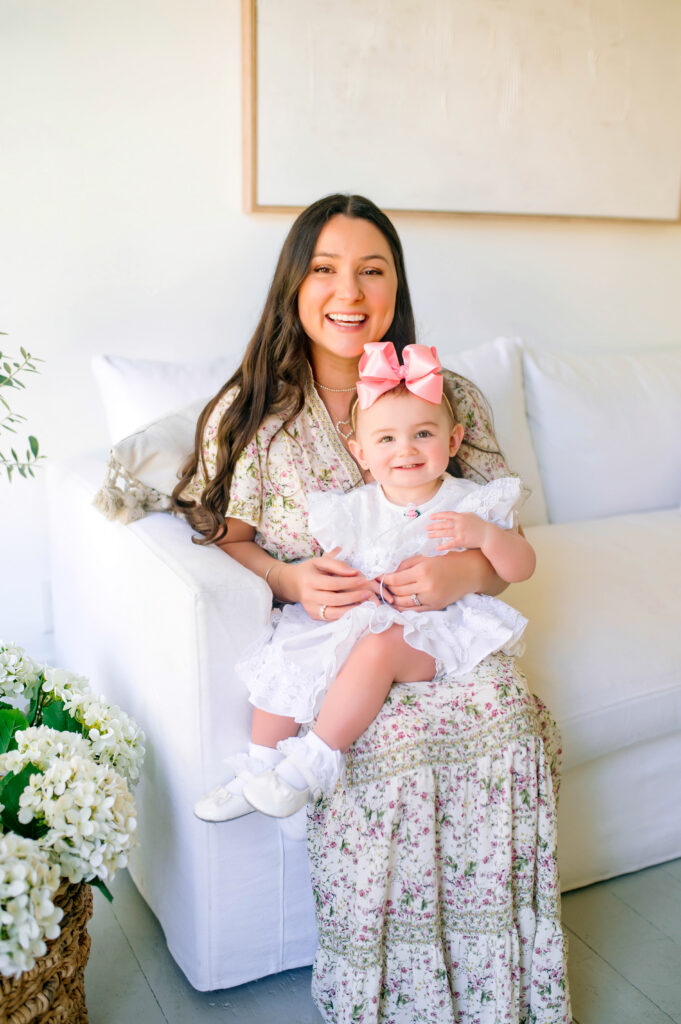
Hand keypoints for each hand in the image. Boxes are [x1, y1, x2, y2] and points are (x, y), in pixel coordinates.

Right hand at [280, 548, 378, 620]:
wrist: (294, 583)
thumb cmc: (310, 570)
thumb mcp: (320, 561)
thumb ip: (337, 564)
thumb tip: (354, 571)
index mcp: (309, 581)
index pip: (332, 583)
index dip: (349, 582)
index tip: (363, 579)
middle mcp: (308, 597)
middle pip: (334, 599)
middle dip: (353, 597)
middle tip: (368, 593)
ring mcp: (310, 608)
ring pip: (334, 612)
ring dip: (351, 609)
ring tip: (365, 604)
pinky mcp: (314, 616)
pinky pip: (332, 617)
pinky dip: (345, 615)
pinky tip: (356, 609)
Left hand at [381, 547, 502, 610]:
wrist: (469, 572)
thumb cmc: (445, 561)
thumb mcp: (425, 558)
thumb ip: (405, 565)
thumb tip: (389, 573)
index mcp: (422, 571)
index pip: (395, 579)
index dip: (384, 579)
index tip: (376, 578)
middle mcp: (426, 586)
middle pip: (398, 592)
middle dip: (386, 590)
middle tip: (379, 587)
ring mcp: (431, 599)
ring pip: (404, 604)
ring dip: (393, 600)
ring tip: (386, 596)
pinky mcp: (435, 606)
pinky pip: (414, 610)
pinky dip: (403, 608)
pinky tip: (397, 604)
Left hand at [426, 511, 488, 551]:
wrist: (487, 534)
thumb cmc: (480, 525)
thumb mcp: (470, 516)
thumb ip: (461, 515)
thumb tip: (452, 516)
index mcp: (460, 516)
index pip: (446, 514)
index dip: (437, 516)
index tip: (431, 517)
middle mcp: (459, 523)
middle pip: (443, 524)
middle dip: (433, 526)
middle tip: (426, 528)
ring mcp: (460, 532)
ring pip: (444, 533)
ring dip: (435, 534)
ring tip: (428, 535)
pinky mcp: (461, 541)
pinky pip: (450, 543)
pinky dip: (443, 546)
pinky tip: (437, 547)